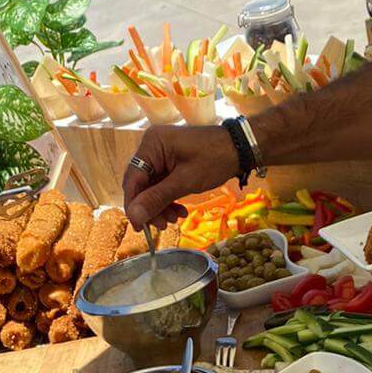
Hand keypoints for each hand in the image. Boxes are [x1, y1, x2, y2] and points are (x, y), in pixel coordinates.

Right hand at [124, 125, 238, 230]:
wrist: (239, 148)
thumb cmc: (214, 159)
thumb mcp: (185, 182)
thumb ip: (157, 199)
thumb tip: (134, 217)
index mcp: (151, 145)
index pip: (133, 179)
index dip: (133, 205)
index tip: (139, 227)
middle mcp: (152, 147)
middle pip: (141, 185)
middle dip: (151, 207)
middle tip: (162, 226)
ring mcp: (161, 155)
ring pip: (152, 188)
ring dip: (161, 206)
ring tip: (174, 220)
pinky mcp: (170, 163)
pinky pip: (162, 185)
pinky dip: (169, 199)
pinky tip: (179, 211)